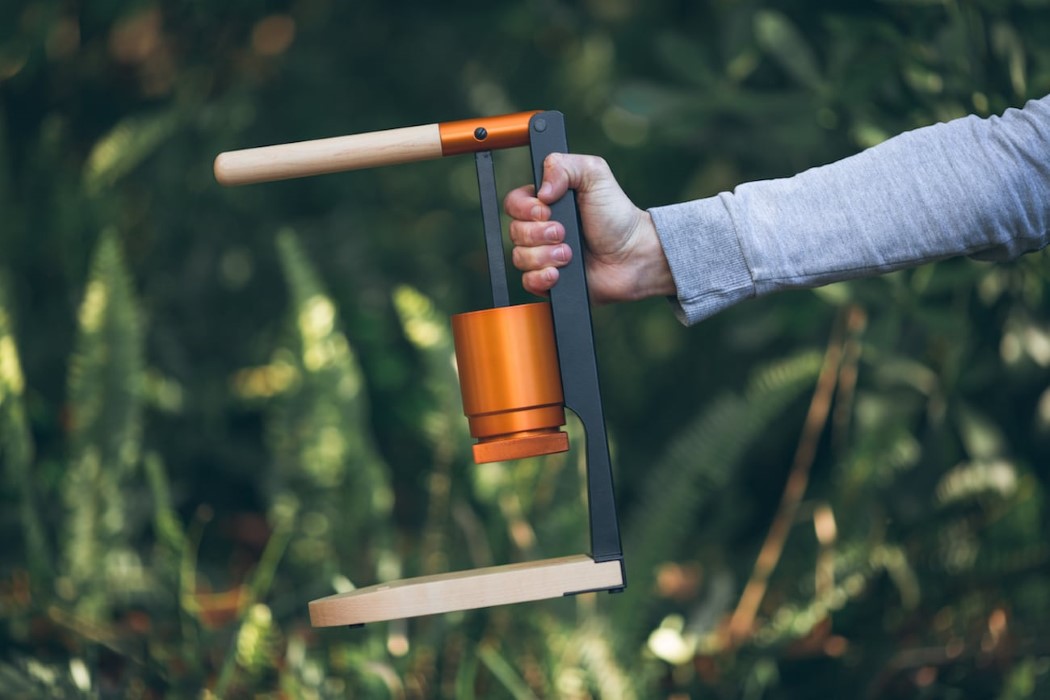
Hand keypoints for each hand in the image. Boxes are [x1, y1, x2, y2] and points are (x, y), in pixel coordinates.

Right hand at [504, 153, 675, 303]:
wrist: (634, 255)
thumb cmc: (617, 216)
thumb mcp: (595, 175)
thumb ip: (564, 165)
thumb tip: (541, 190)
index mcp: (546, 203)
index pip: (514, 203)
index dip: (524, 209)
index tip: (546, 210)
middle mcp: (541, 229)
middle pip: (514, 231)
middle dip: (538, 234)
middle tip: (564, 233)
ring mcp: (544, 256)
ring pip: (519, 257)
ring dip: (544, 256)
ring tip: (569, 254)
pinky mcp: (549, 281)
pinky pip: (528, 282)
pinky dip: (542, 278)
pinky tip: (559, 273)